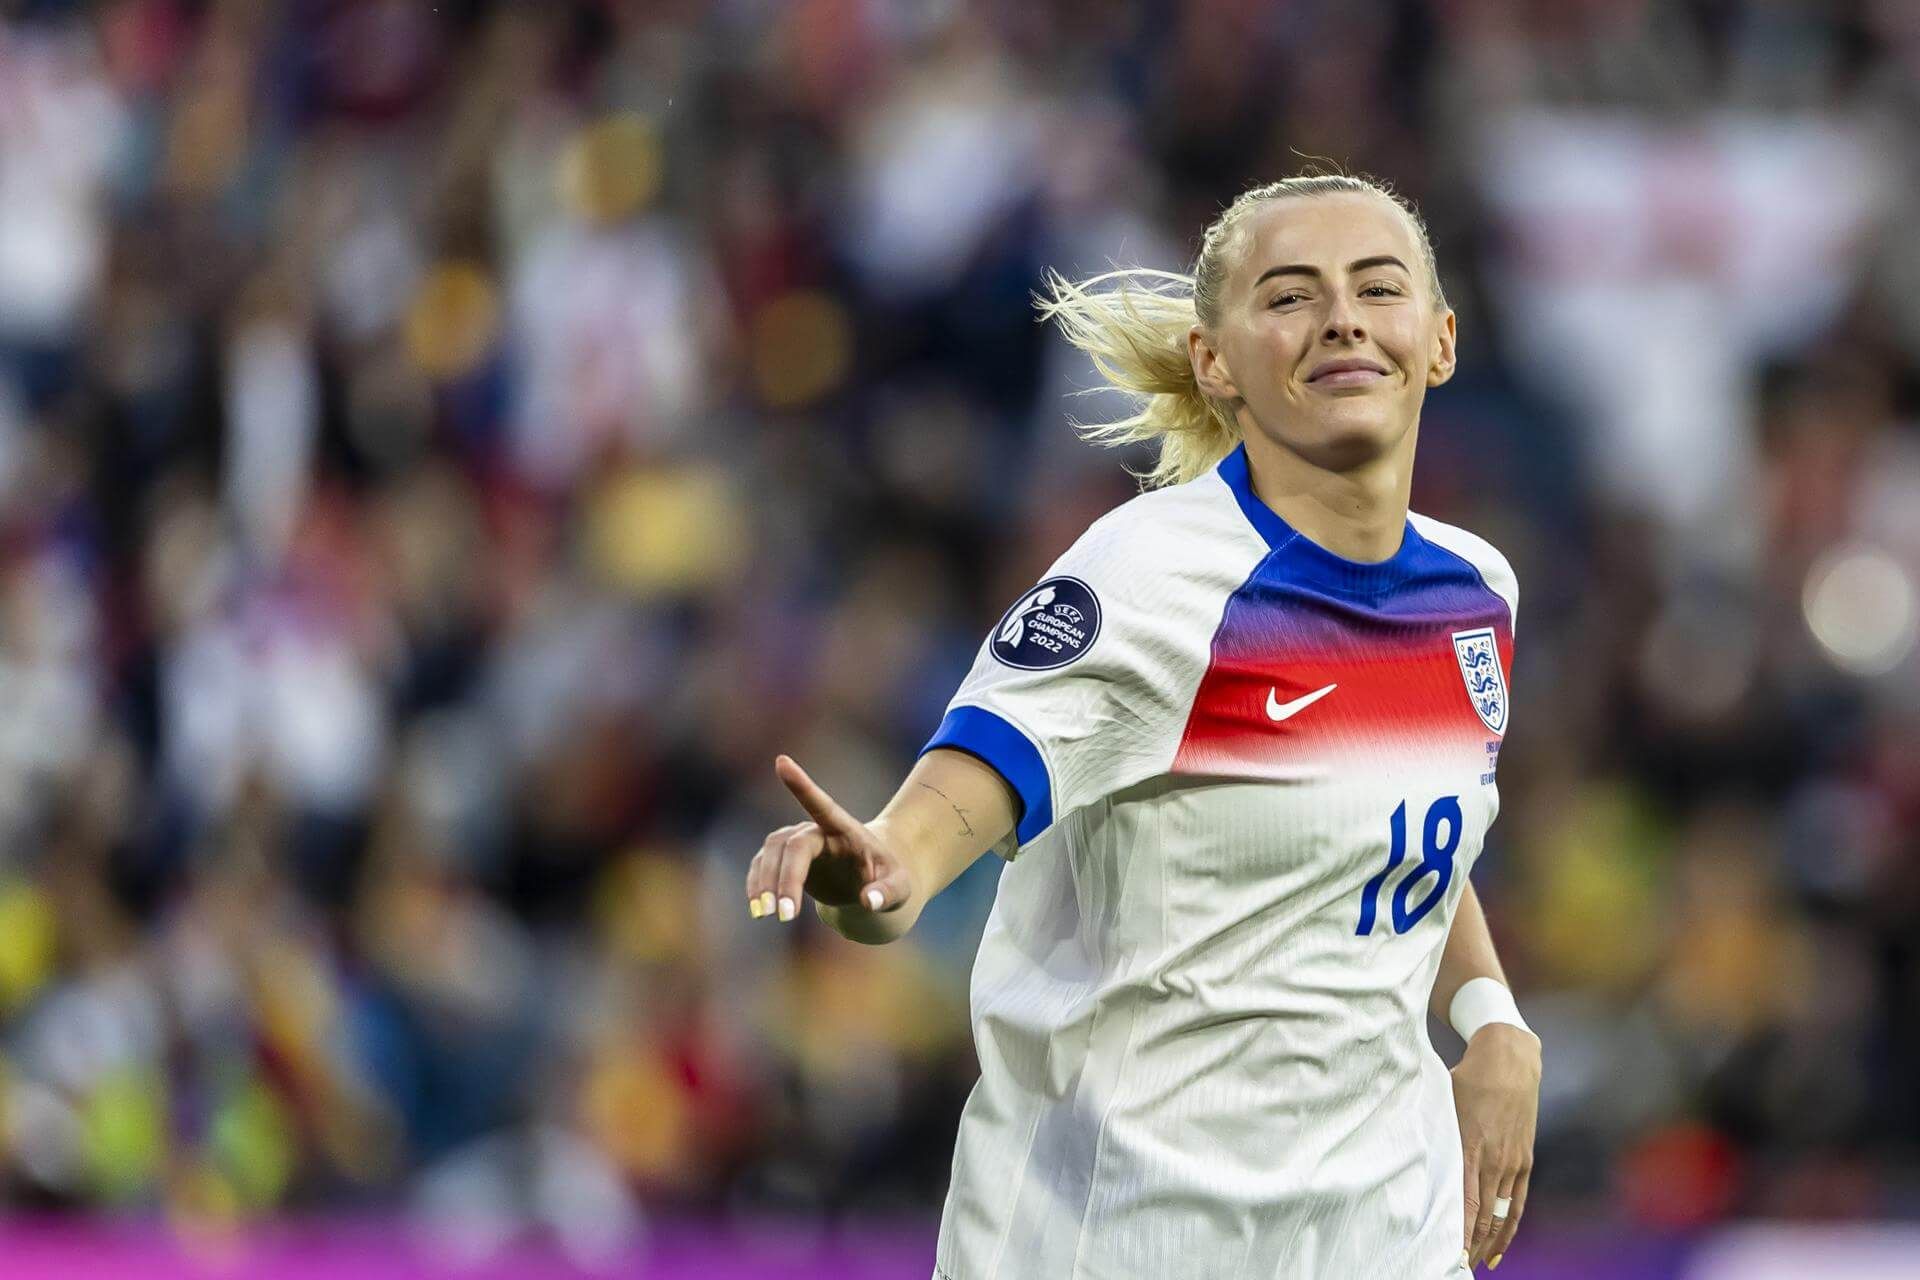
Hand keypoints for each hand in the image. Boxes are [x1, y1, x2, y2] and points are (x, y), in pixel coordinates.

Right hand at [744, 755, 911, 922]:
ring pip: (771, 854)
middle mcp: (816, 830)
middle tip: (784, 914)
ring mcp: (796, 842)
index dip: (802, 785)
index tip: (782, 761)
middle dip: (785, 879)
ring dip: (764, 883)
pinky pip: (762, 866)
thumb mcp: (900, 887)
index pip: (822, 805)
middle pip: (792, 847)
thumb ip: (888, 893)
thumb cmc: (888, 877)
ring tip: (766, 915)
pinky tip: (758, 909)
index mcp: (845, 829)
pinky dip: (756, 886)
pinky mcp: (783, 859)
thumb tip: (869, 902)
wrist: (871, 880)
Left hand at [1451, 1023, 1539, 1269]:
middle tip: (1455, 1267)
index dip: (1459, 1232)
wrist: (1511, 1058)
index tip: (1447, 1253)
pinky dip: (1510, 1226)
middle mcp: (1495, 1158)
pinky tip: (1499, 1245)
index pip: (1466, 1201)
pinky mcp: (1525, 1159)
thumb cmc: (1468, 1077)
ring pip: (1503, 1214)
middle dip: (1470, 1245)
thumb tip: (1404, 1151)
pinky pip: (1518, 1202)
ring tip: (1477, 1264)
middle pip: (1484, 1215)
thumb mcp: (1443, 1100)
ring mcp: (1514, 1161)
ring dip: (1490, 1242)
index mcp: (1471, 1145)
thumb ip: (1429, 1130)